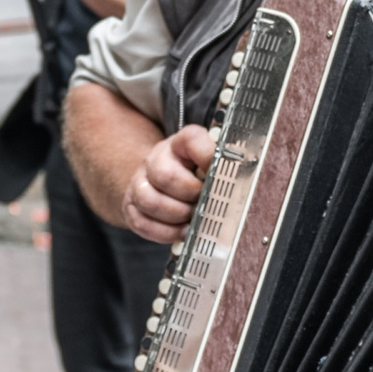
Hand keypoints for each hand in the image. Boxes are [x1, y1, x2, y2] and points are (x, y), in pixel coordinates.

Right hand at [122, 124, 213, 243]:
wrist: (161, 181)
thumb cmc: (193, 174)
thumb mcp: (210, 163)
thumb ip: (223, 165)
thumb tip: (240, 177)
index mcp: (180, 144)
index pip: (191, 139)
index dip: (207, 156)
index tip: (221, 172)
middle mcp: (156, 159)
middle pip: (164, 175)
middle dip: (190, 194)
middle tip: (204, 201)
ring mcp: (140, 183)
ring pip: (149, 200)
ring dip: (176, 215)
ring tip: (193, 219)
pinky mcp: (132, 207)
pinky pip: (142, 222)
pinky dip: (165, 232)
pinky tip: (182, 232)